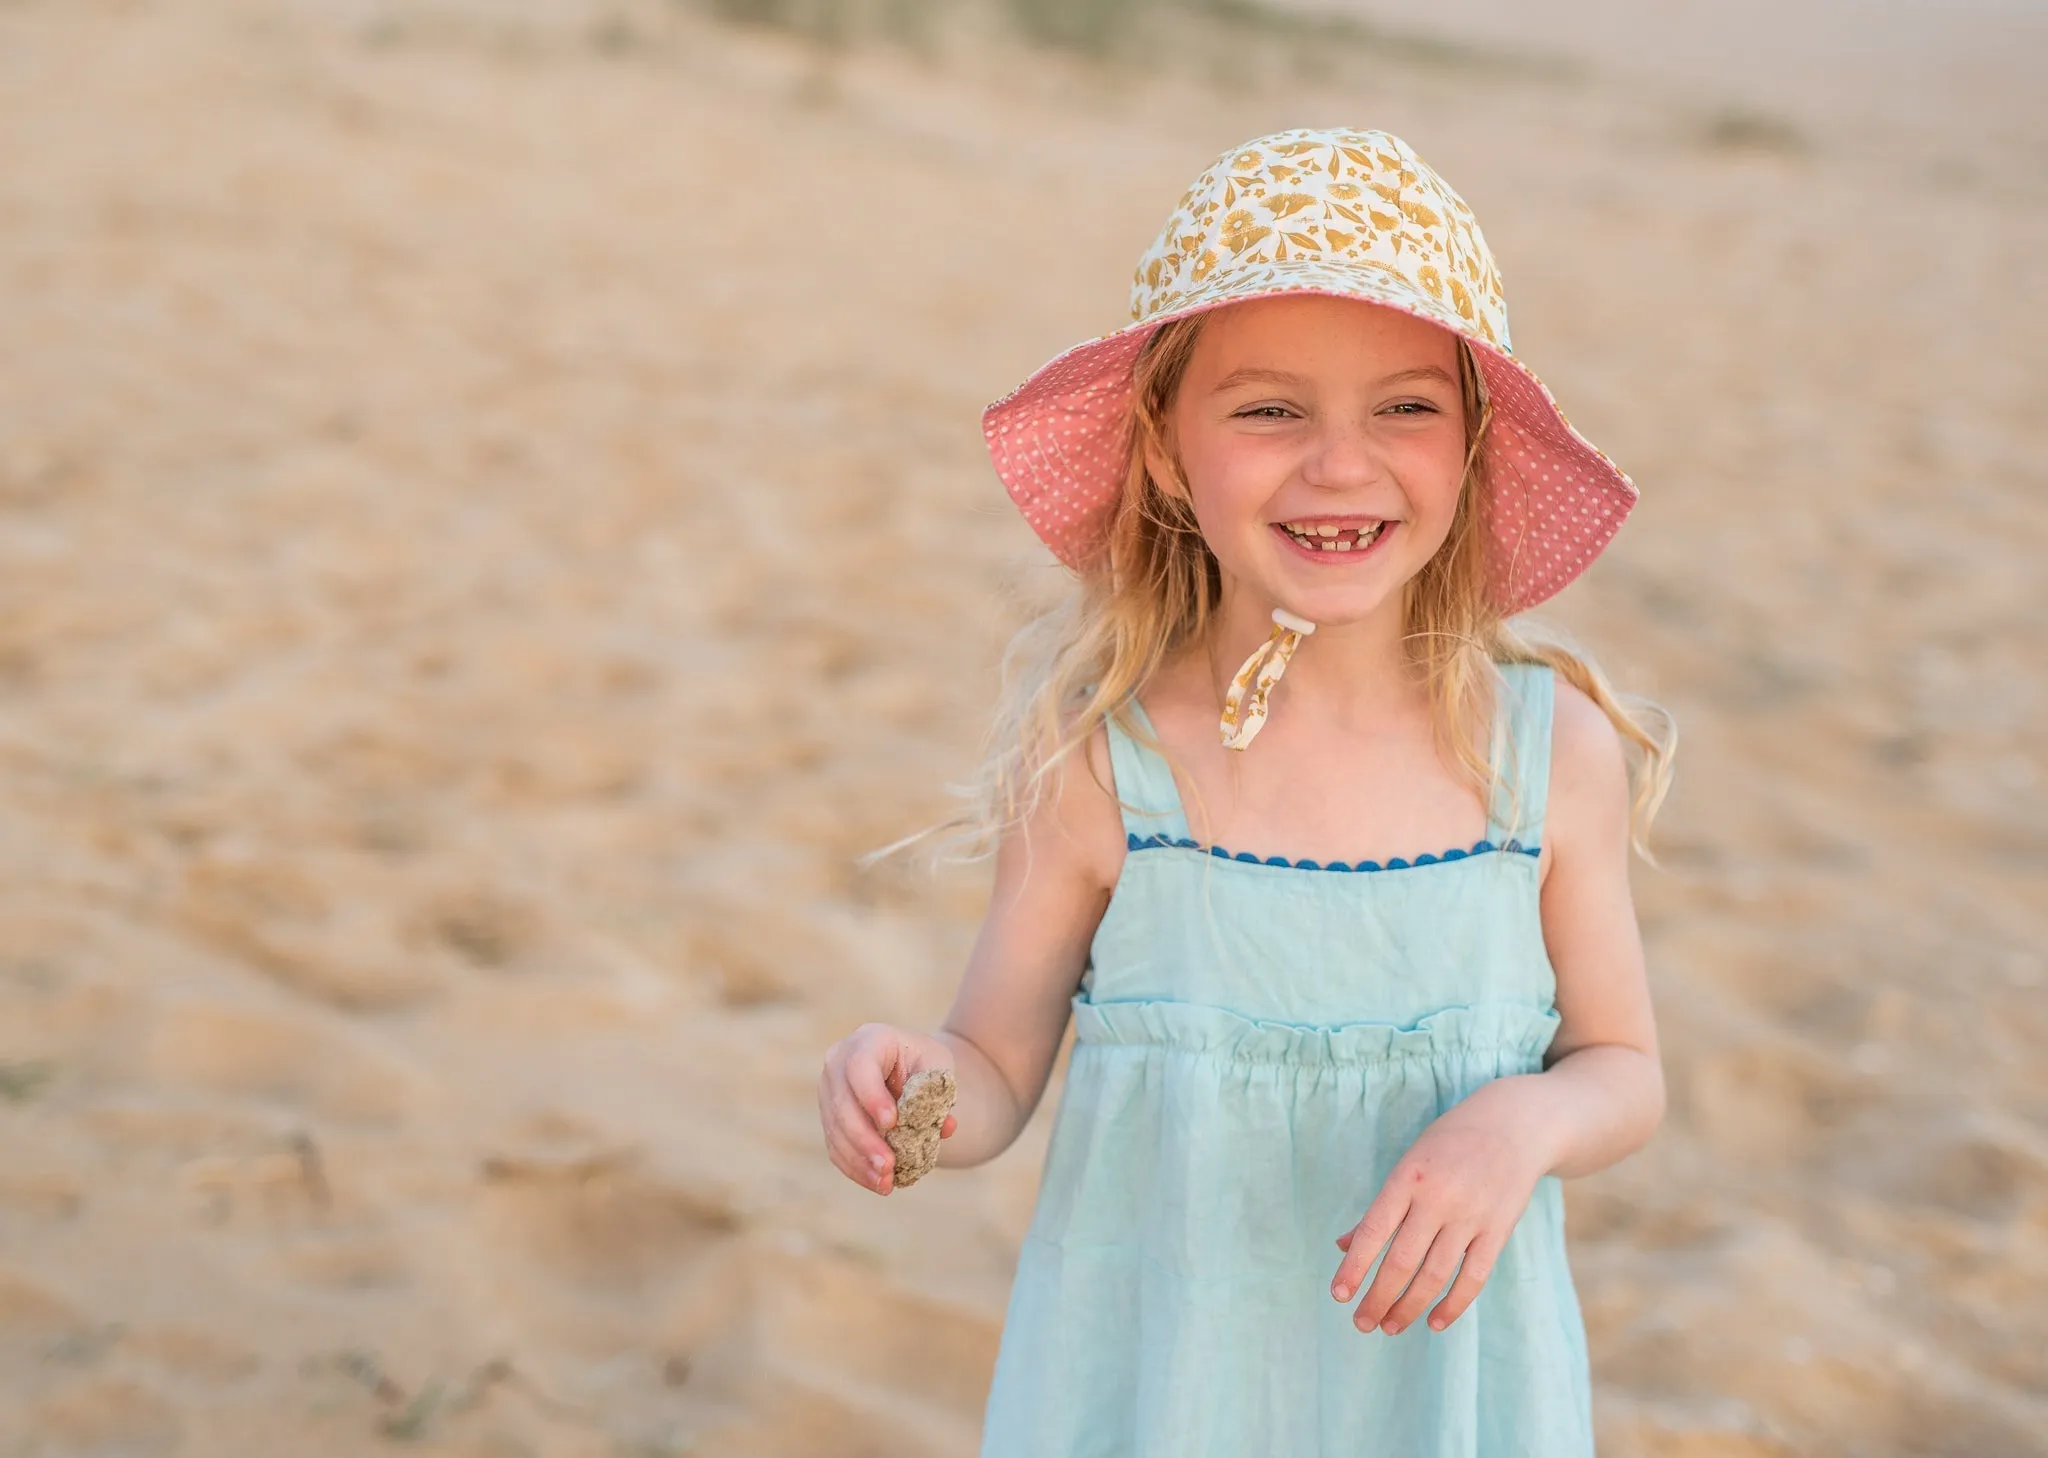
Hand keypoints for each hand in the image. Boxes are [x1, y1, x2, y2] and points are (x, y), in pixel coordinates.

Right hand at [818, 1022, 957, 1195]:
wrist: (907, 1065)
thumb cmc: (924, 1062)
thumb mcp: (939, 1066)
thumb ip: (940, 1094)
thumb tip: (945, 1128)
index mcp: (868, 1039)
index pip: (860, 1066)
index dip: (872, 1097)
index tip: (892, 1123)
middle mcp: (839, 1062)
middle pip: (842, 1103)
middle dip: (865, 1139)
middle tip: (889, 1165)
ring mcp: (829, 1090)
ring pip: (835, 1129)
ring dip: (859, 1160)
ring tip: (886, 1182)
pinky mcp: (828, 1116)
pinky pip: (835, 1145)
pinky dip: (855, 1167)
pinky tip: (876, 1183)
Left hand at [1330, 1079, 1553, 1334]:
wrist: (1514, 1124)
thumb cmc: (1449, 1145)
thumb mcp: (1409, 1164)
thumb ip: (1380, 1208)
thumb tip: (1343, 1246)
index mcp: (1408, 1177)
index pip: (1373, 1231)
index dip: (1354, 1267)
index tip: (1338, 1295)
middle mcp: (1438, 1198)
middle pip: (1402, 1261)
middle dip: (1378, 1298)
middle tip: (1361, 1323)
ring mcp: (1471, 1216)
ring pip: (1434, 1275)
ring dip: (1409, 1307)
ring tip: (1389, 1326)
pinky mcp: (1499, 1230)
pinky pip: (1473, 1278)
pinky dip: (1452, 1305)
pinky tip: (1433, 1322)